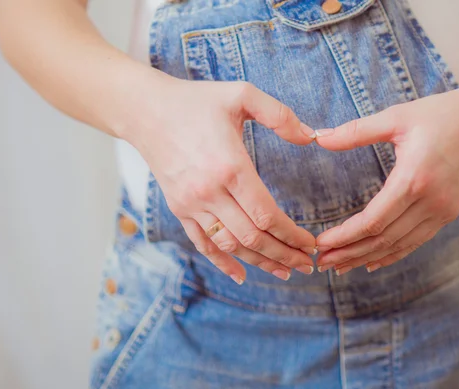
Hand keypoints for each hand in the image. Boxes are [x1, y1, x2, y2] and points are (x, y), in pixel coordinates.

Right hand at [124, 78, 316, 283]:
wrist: (145, 111)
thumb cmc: (196, 101)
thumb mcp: (241, 94)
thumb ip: (280, 115)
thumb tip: (313, 137)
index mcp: (230, 167)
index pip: (267, 215)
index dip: (292, 235)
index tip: (311, 244)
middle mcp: (209, 192)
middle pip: (252, 237)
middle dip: (284, 255)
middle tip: (307, 265)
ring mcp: (191, 204)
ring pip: (230, 246)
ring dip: (259, 263)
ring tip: (285, 272)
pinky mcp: (179, 208)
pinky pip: (202, 243)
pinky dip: (221, 262)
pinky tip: (240, 275)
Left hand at [314, 83, 458, 273]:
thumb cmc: (441, 114)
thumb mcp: (396, 117)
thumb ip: (356, 131)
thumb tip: (319, 137)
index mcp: (413, 179)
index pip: (372, 222)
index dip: (344, 237)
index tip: (322, 244)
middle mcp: (430, 202)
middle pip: (382, 240)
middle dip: (349, 253)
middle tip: (323, 263)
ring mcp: (443, 211)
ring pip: (398, 246)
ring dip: (367, 258)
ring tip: (341, 266)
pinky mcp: (449, 213)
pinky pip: (416, 241)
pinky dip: (393, 254)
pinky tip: (373, 262)